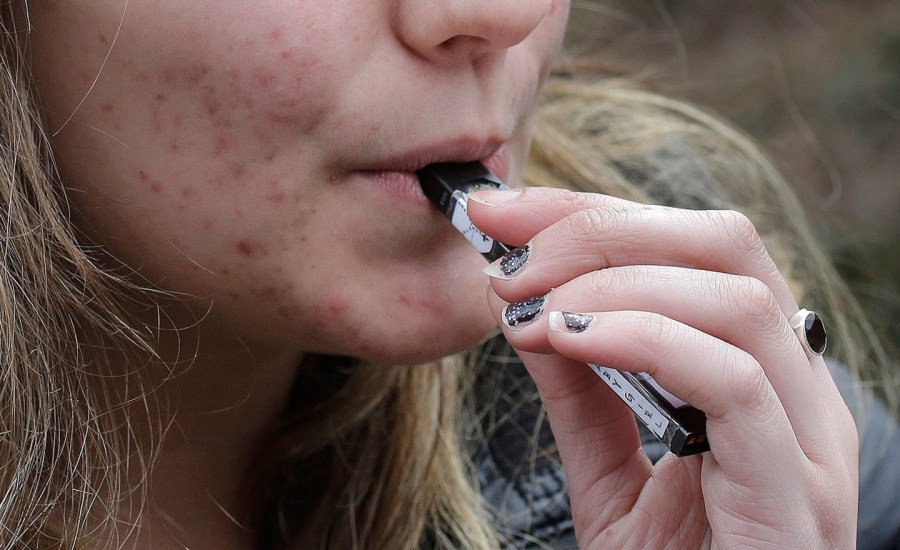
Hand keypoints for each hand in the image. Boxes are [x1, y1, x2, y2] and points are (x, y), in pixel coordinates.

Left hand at [468, 187, 858, 548]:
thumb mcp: (608, 468)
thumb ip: (581, 387)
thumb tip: (530, 304)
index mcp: (756, 368)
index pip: (689, 245)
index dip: (591, 212)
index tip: (500, 212)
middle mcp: (796, 386)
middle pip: (724, 242)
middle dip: (603, 228)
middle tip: (511, 256)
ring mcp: (807, 435)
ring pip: (735, 295)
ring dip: (614, 280)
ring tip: (530, 307)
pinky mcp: (796, 488)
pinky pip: (735, 380)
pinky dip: (644, 337)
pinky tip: (569, 340)